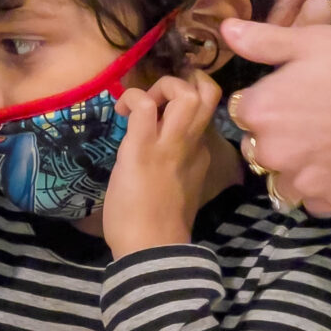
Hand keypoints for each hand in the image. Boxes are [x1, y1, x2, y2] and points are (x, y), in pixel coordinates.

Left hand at [103, 72, 222, 258]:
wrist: (152, 249)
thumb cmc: (159, 226)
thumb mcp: (180, 188)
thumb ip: (178, 164)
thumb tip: (159, 151)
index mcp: (201, 154)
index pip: (203, 115)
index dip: (185, 105)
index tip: (164, 113)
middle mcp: (192, 144)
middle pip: (208, 94)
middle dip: (186, 82)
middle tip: (160, 97)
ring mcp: (169, 145)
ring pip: (186, 94)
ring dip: (163, 86)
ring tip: (143, 102)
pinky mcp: (142, 148)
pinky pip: (143, 106)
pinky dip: (131, 97)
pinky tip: (121, 110)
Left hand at [221, 21, 330, 215]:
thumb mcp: (315, 40)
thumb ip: (264, 41)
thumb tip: (224, 31)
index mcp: (262, 109)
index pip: (242, 108)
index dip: (268, 98)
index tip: (295, 91)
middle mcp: (272, 151)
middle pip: (259, 145)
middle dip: (278, 132)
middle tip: (319, 114)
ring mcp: (302, 182)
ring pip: (282, 176)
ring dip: (296, 163)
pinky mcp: (330, 202)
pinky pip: (312, 197)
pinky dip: (323, 184)